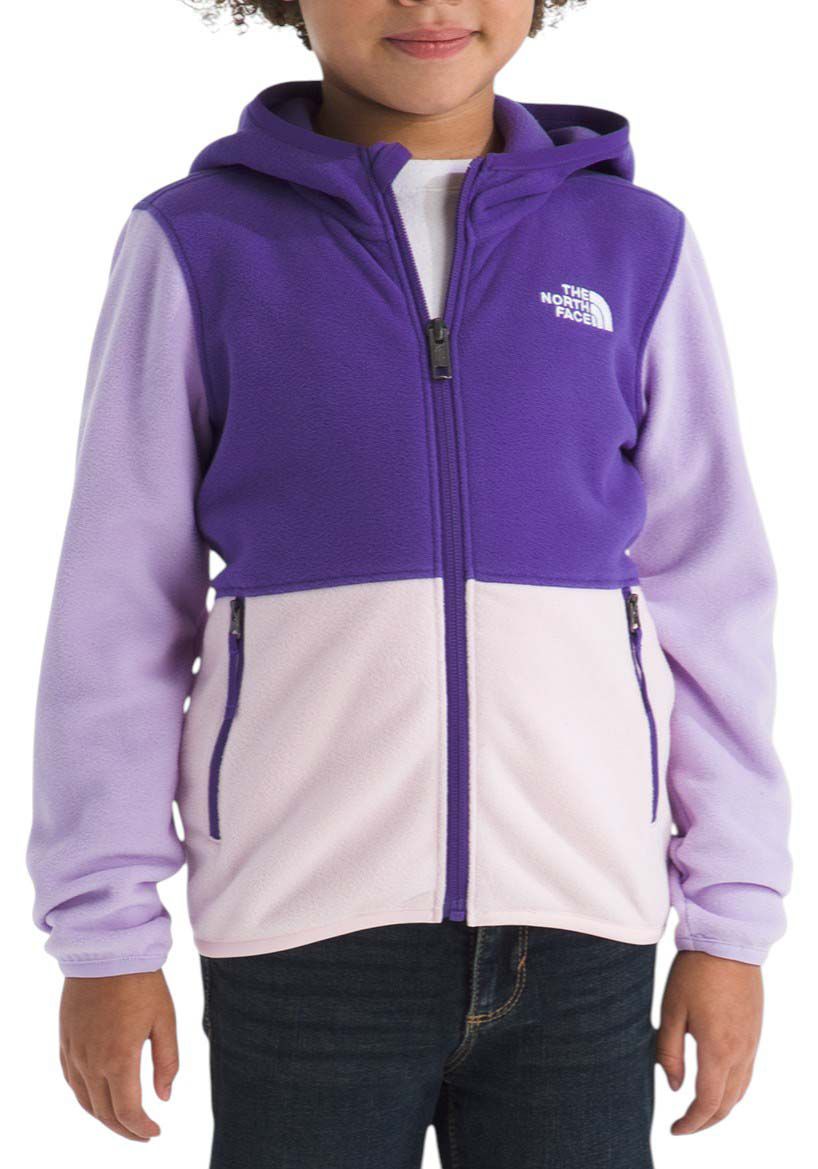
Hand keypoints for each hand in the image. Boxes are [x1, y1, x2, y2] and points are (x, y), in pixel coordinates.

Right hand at [59, 970, 177, 1140]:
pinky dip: (86, 1097)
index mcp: (119, 1059)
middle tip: (143, 1133)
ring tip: (124, 1120)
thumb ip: (167, 1062)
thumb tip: (164, 1097)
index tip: (155, 1132)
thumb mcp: (165, 1020)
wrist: (105, 950)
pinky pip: (72, 1081)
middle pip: (104, 1113)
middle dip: (125, 1129)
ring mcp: (75, 1052)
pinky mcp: (65, 1041)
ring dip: (104, 1116)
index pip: (127, 1112)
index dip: (141, 1129)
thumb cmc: (141, 982)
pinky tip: (99, 1096)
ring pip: (85, 1100)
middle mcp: (91, 1062)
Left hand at [657, 951, 762, 1134]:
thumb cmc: (694, 973)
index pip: (707, 1103)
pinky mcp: (755, 1032)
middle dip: (705, 1121)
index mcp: (717, 1050)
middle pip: (727, 1104)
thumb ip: (669, 1052)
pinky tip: (717, 1083)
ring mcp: (752, 1043)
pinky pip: (747, 1073)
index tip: (674, 1129)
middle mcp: (740, 1052)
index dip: (690, 1123)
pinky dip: (733, 1089)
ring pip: (740, 1091)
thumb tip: (674, 1087)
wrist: (728, 942)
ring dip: (721, 1107)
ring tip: (699, 1110)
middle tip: (684, 1126)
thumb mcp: (671, 1010)